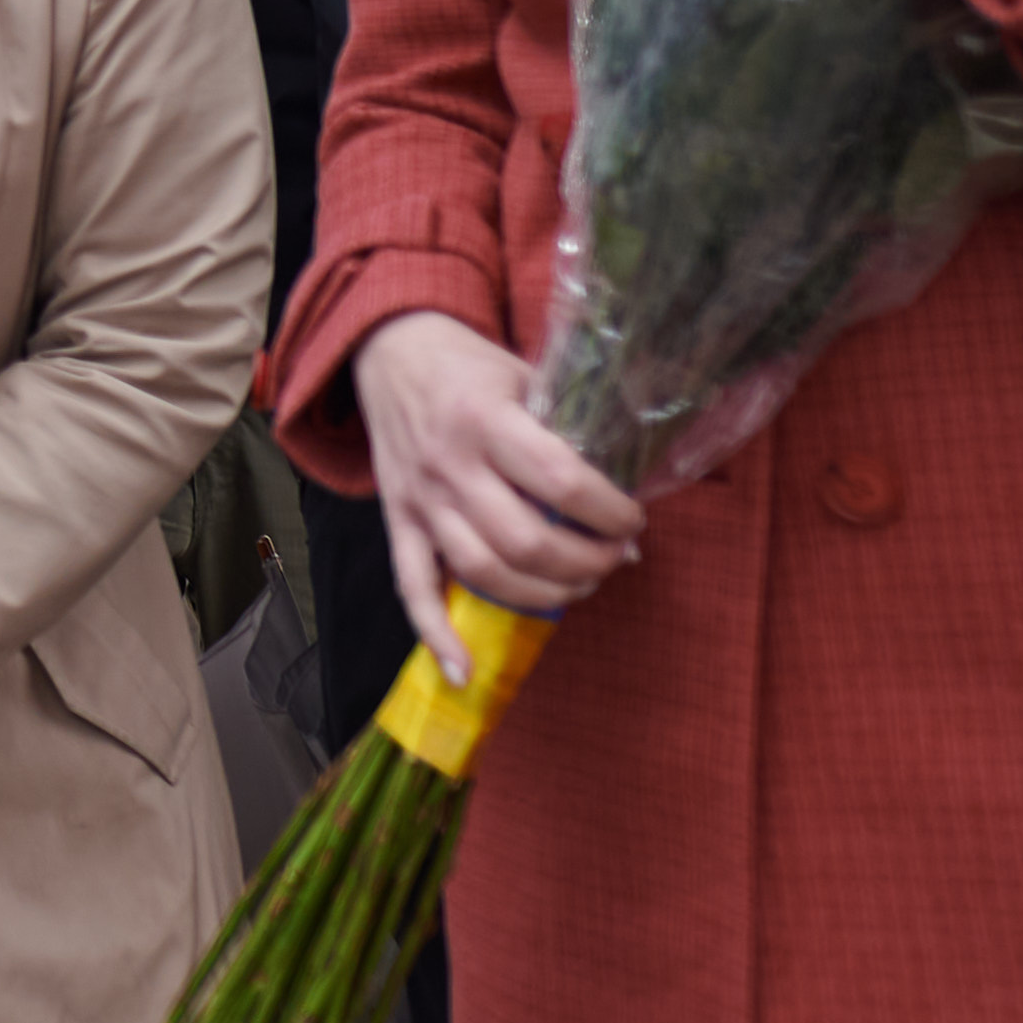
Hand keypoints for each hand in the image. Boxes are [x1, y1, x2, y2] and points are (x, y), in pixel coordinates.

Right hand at [349, 310, 641, 667]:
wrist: (390, 351)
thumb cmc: (471, 365)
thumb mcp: (527, 375)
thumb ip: (570, 431)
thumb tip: (625, 502)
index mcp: (486, 418)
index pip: (560, 480)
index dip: (609, 512)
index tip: (633, 520)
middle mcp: (449, 463)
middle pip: (524, 541)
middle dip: (585, 563)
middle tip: (614, 557)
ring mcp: (419, 498)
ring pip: (481, 571)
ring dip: (541, 595)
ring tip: (577, 586)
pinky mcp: (397, 521)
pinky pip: (412, 587)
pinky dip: (436, 634)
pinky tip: (463, 672)